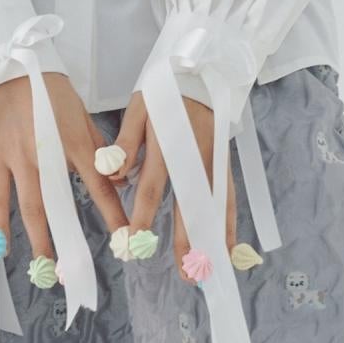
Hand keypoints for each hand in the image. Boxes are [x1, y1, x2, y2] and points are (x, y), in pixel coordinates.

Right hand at [0, 69, 130, 274]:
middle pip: (62, 205)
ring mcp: (17, 158)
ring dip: (38, 239)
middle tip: (79, 269)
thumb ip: (99, 149)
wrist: (11, 65)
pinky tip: (1, 246)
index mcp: (74, 143)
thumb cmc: (51, 89)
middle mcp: (47, 154)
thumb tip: (119, 180)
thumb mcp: (82, 115)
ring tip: (45, 267)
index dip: (112, 215)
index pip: (100, 186)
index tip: (124, 239)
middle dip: (71, 239)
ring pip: (30, 207)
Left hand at [105, 88, 236, 283]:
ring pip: (215, 207)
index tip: (135, 244)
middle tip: (186, 273)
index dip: (143, 219)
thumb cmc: (165, 89)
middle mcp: (193, 158)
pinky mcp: (224, 162)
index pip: (152, 190)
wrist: (202, 69)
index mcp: (166, 145)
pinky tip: (229, 245)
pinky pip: (228, 197)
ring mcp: (213, 161)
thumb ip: (126, 142)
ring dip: (213, 239)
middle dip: (188, 241)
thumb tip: (114, 173)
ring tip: (211, 269)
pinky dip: (229, 222)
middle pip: (191, 206)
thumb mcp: (140, 108)